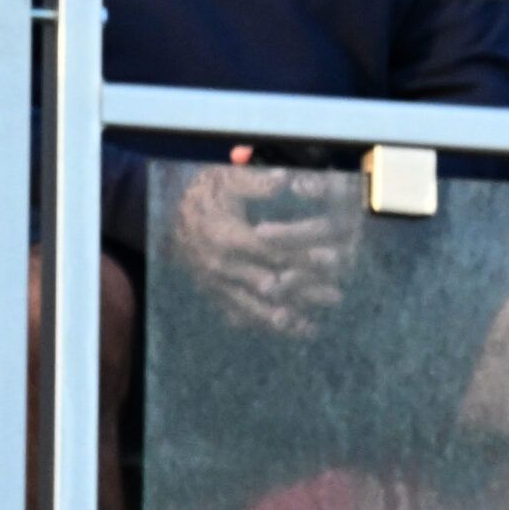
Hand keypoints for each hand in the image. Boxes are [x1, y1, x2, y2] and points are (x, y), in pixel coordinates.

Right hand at [171, 150, 357, 337]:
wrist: (173, 214)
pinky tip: (289, 331)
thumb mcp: (228, 179)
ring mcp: (215, 284)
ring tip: (312, 329)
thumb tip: (284, 179)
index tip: (332, 260)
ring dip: (285, 318)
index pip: (272, 251)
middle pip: (268, 283)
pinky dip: (264, 324)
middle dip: (303, 291)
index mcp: (227, 237)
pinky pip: (238, 315)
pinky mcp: (213, 294)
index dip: (303, 256)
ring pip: (252, 308)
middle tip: (335, 297)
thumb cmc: (209, 193)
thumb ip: (256, 183)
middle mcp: (220, 266)